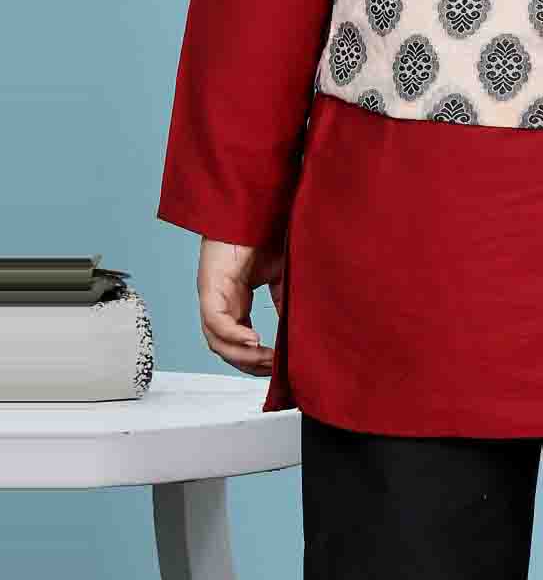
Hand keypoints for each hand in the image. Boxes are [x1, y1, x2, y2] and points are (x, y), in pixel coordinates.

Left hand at [197, 236, 283, 375]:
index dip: (256, 359)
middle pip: (226, 349)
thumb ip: (284, 300)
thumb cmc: (262, 234)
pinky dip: (235, 336)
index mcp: (234, 302)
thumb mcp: (279, 275)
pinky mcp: (209, 287)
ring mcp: (212, 296)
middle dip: (250, 364)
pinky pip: (217, 322)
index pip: (238, 342)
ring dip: (242, 356)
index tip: (277, 368)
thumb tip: (297, 328)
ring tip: (267, 360)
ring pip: (218, 342)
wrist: (253, 208)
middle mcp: (220, 303)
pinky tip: (256, 341)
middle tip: (274, 371)